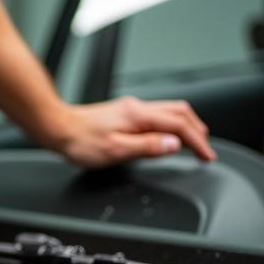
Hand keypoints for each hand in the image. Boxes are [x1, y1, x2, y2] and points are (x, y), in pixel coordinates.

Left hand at [45, 96, 215, 167]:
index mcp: (139, 116)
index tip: (207, 155)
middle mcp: (137, 108)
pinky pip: (156, 115)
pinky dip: (170, 125)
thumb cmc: (79, 141)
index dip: (197, 141)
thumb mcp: (115, 150)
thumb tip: (173, 145)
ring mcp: (130, 109)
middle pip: (180, 112)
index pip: (180, 125)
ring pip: (169, 111)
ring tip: (192, 142)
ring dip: (185, 126)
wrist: (56, 127)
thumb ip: (147, 147)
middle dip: (197, 130)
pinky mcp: (123, 113)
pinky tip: (165, 136)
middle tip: (205, 149)